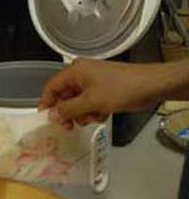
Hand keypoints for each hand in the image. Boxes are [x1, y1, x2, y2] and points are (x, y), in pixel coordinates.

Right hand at [39, 59, 180, 128]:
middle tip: (70, 127)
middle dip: (68, 112)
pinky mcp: (102, 89)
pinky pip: (89, 103)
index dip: (46, 102)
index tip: (46, 119)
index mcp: (75, 71)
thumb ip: (68, 109)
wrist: (152, 85)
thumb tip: (51, 115)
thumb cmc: (120, 90)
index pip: (52, 86)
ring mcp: (93, 82)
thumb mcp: (91, 102)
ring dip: (82, 113)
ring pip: (77, 102)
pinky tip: (103, 114)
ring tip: (94, 117)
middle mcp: (81, 74)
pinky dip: (93, 111)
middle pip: (64, 96)